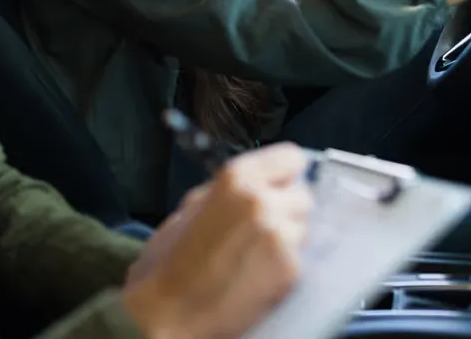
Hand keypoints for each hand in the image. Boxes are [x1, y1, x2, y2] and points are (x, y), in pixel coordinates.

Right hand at [122, 143, 313, 338]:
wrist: (167, 312)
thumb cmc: (168, 263)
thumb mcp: (191, 206)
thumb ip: (229, 190)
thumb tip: (256, 184)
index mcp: (237, 178)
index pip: (291, 158)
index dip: (285, 175)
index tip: (279, 185)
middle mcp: (264, 202)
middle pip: (303, 195)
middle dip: (286, 209)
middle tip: (261, 227)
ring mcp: (281, 237)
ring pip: (303, 228)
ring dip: (287, 238)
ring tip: (255, 254)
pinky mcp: (290, 271)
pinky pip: (300, 259)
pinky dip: (284, 266)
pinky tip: (256, 274)